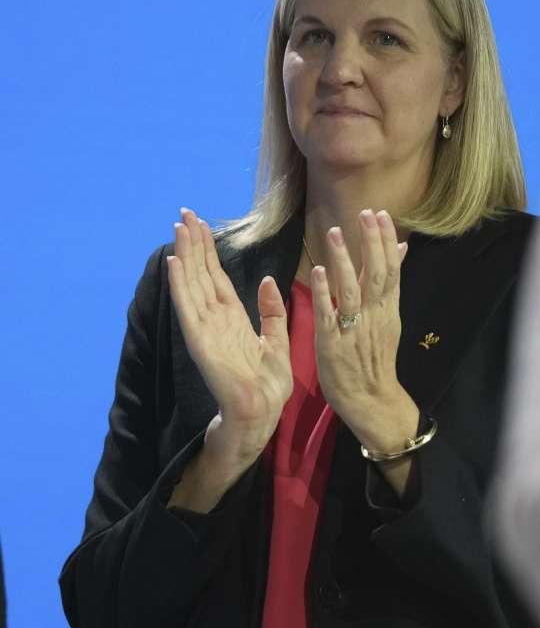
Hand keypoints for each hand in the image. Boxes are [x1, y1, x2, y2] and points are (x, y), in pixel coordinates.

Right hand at [166, 209, 291, 489]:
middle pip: (201, 275)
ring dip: (185, 256)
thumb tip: (267, 281)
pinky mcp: (201, 343)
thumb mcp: (277, 341)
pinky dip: (180, 287)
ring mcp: (205, 330)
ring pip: (192, 285)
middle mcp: (215, 320)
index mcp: (233, 319)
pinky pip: (189, 310)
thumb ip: (272, 312)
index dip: (208, 252)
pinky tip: (174, 264)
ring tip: (178, 227)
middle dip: (193, 244)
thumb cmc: (268, 384)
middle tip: (184, 213)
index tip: (201, 224)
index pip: (216, 278)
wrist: (261, 414)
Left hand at [309, 209, 416, 453]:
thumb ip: (391, 284)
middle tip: (366, 215)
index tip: (381, 215)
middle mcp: (374, 316)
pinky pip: (328, 315)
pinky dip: (324, 293)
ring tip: (336, 233)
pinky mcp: (332, 343)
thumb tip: (400, 249)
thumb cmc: (375, 358)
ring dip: (344, 260)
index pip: (390, 270)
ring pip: (351, 290)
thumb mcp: (390, 318)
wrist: (371, 399)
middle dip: (371, 243)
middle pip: (376, 274)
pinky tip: (319, 272)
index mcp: (388, 310)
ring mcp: (353, 329)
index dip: (386, 242)